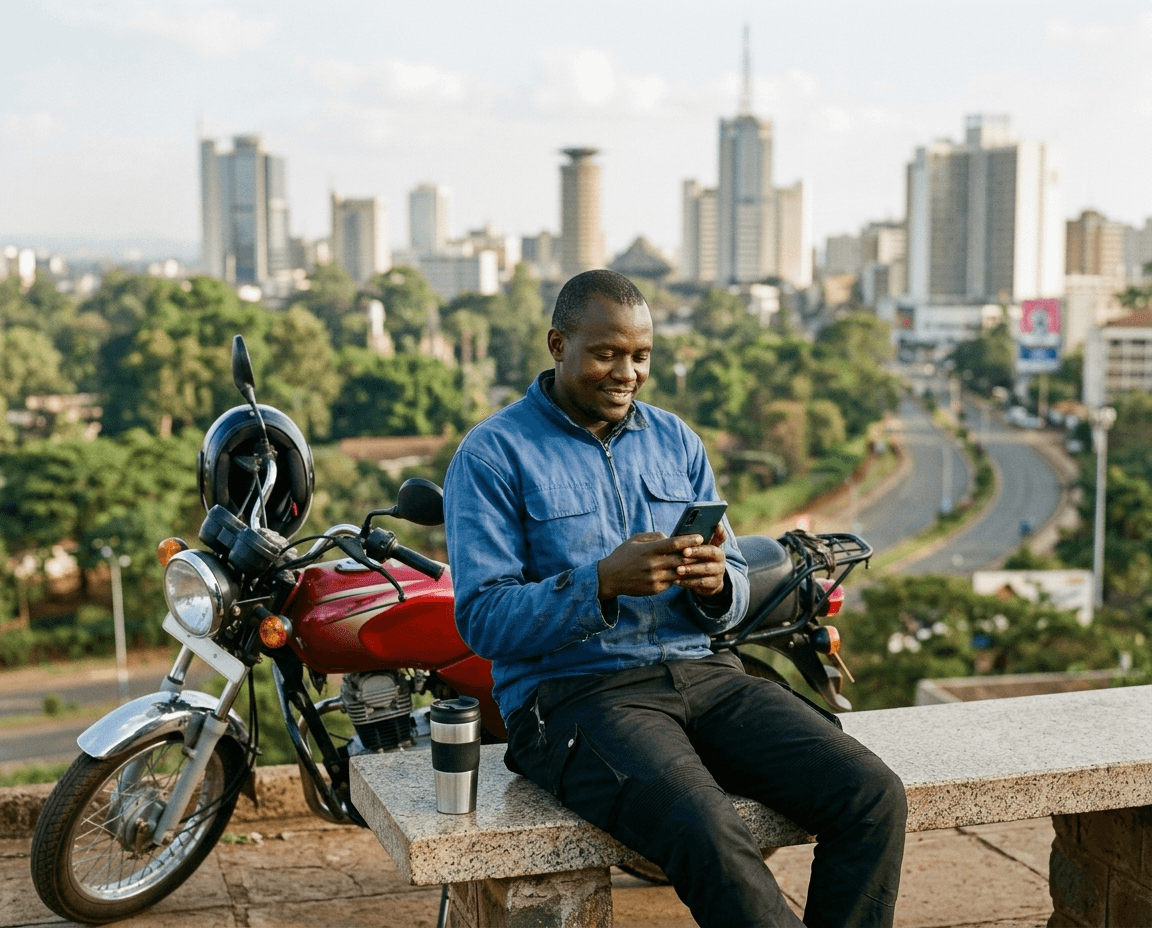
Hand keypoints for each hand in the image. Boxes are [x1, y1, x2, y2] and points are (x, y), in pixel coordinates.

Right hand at [597, 526, 726, 600]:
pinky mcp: (655, 589)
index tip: (700, 536)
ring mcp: (655, 578)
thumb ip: (654, 537)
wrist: (610, 578)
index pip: (674, 543)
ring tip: (700, 561)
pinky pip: (673, 582)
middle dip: (695, 553)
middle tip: (706, 548)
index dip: (689, 539)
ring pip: (680, 572)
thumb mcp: (636, 540)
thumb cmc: (624, 555)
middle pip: (681, 558)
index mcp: (649, 550)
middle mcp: (653, 565)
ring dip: (690, 567)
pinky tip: (685, 572)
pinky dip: (679, 576)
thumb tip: (672, 537)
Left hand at [676, 522, 727, 598]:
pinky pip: (701, 583)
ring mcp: (719, 572)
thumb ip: (695, 538)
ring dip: (691, 569)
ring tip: (677, 570)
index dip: (718, 532)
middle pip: (711, 552)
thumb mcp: (698, 549)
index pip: (720, 537)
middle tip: (684, 552)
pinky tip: (676, 580)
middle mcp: (721, 558)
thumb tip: (694, 526)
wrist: (707, 581)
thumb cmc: (698, 559)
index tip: (712, 527)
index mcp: (717, 546)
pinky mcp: (715, 584)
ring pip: (705, 569)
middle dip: (697, 551)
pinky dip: (687, 582)